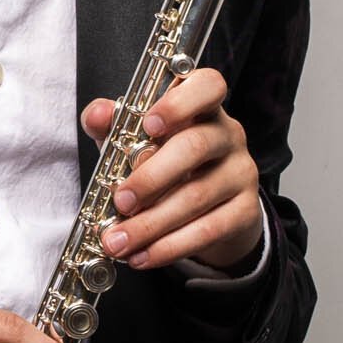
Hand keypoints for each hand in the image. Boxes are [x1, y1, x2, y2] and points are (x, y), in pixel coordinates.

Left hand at [81, 67, 261, 271]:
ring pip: (197, 196)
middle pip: (195, 147)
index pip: (208, 85)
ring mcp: (241, 172)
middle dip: (152, 177)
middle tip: (120, 200)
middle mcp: (228, 135)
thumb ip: (115, 125)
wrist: (211, 209)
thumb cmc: (168, 163)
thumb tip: (97, 114)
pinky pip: (209, 230)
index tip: (150, 123)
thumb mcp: (138, 140)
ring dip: (151, 223)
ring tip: (117, 241)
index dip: (180, 102)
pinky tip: (142, 256)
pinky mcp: (246, 211)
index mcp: (203, 107)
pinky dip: (170, 247)